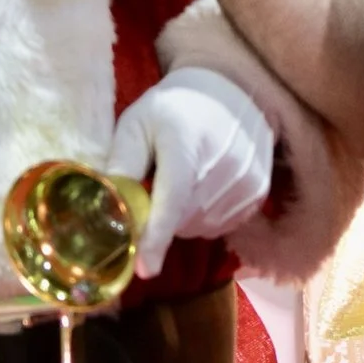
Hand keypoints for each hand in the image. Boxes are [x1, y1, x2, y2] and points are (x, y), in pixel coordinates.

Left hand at [106, 67, 275, 276]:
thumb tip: (105, 205)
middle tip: (156, 185)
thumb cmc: (175, 108)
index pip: (172, 199)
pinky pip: (220, 225)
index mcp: (185, 144)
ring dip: (183, 217)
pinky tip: (203, 187)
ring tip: (185, 180)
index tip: (144, 270)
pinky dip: (204, 216)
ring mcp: (245, 183)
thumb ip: (122, 162)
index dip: (156, 236)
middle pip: (181, 220)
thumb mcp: (138, 122)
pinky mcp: (258, 194)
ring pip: (200, 227)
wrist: (234, 92)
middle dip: (160, 217)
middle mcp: (222, 167)